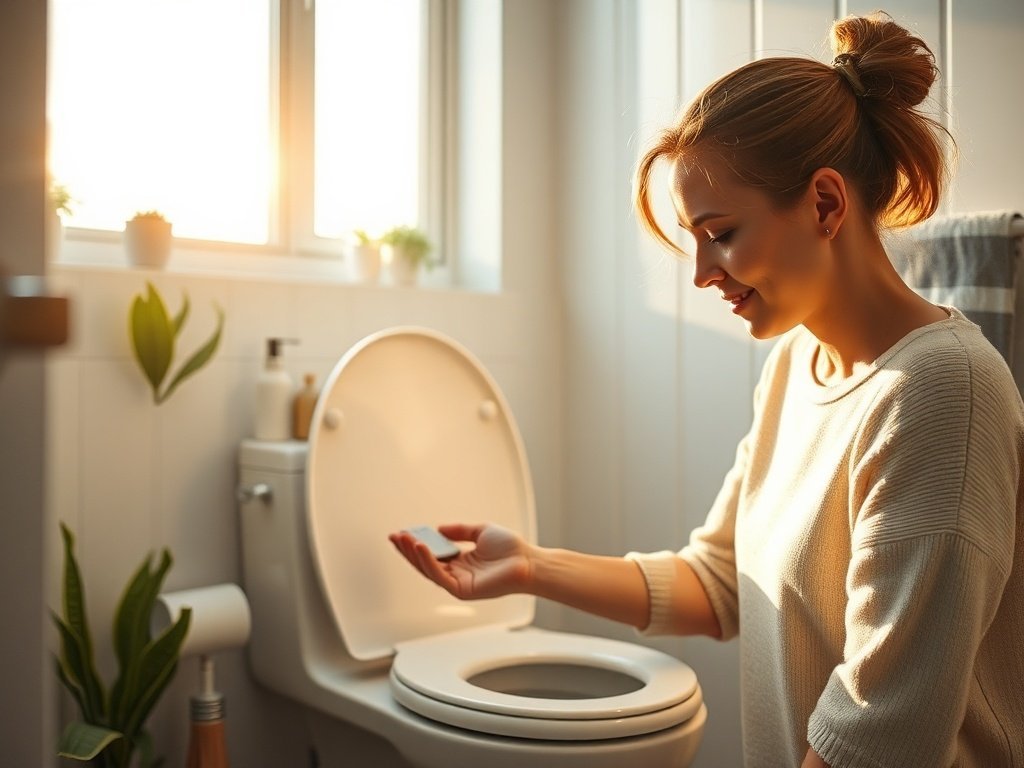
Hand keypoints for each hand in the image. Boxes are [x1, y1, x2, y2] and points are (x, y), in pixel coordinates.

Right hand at [388, 523, 531, 600]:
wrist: (528, 561)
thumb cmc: (511, 549)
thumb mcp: (480, 531)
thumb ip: (459, 531)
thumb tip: (438, 529)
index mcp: (461, 562)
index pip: (432, 554)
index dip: (416, 544)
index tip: (403, 533)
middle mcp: (457, 574)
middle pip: (425, 563)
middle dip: (408, 550)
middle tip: (395, 536)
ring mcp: (458, 583)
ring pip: (428, 570)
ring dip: (414, 554)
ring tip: (403, 539)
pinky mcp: (462, 590)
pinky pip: (439, 576)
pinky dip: (428, 561)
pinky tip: (421, 546)